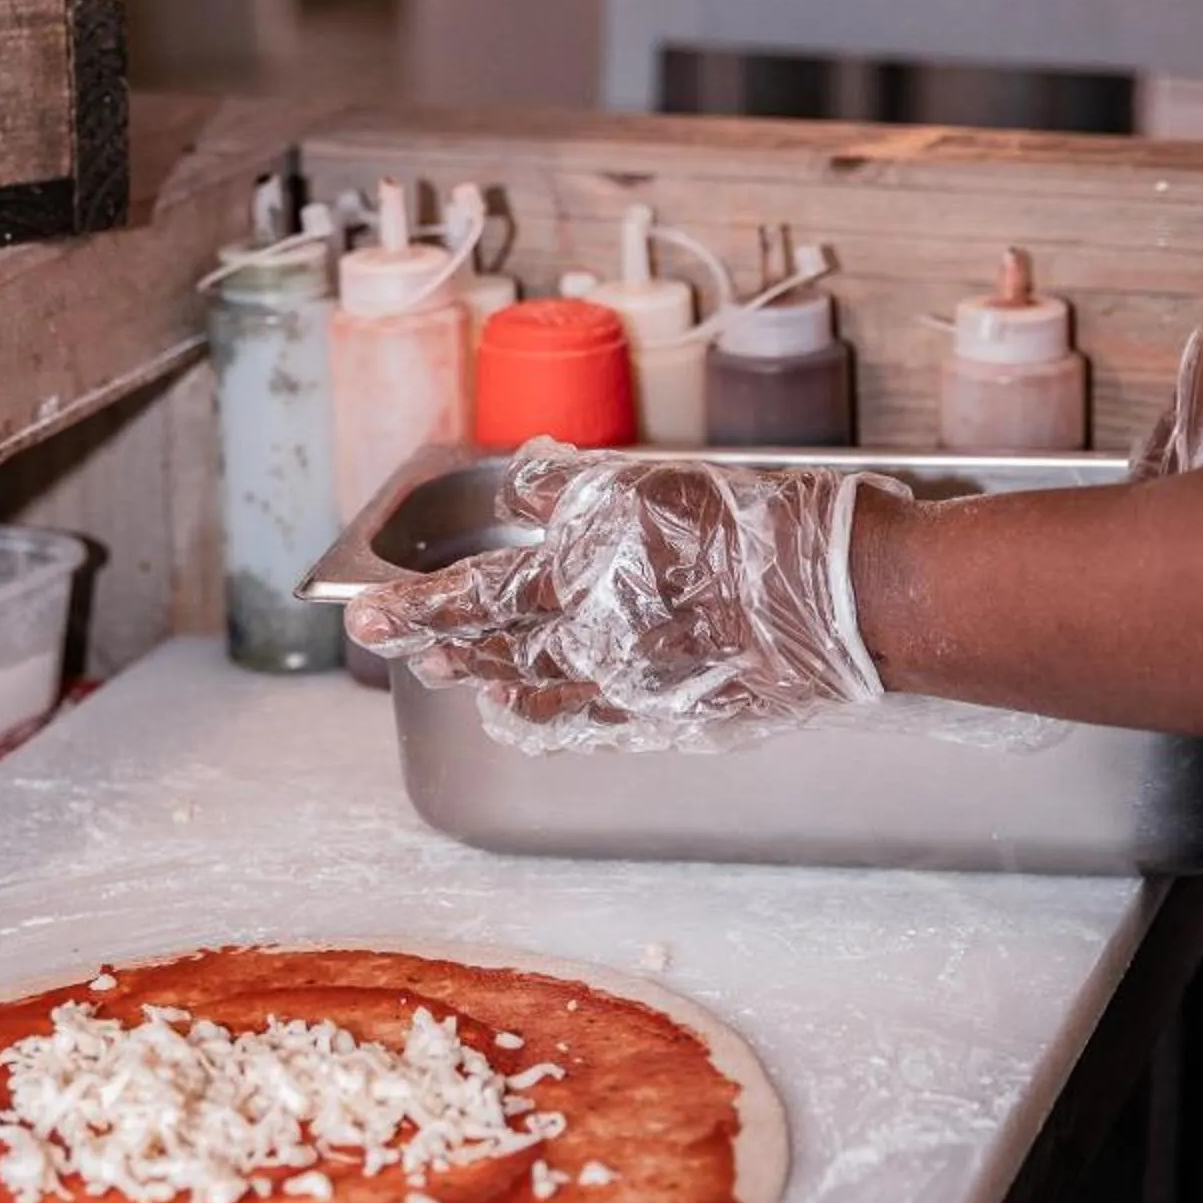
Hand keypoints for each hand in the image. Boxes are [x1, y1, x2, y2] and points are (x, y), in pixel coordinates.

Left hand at [346, 441, 888, 750]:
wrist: (835, 596)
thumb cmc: (750, 526)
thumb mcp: (648, 482)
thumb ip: (569, 490)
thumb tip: (522, 487)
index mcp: (578, 579)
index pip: (473, 598)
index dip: (415, 608)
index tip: (367, 614)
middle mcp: (591, 644)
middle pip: (492, 650)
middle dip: (436, 645)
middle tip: (391, 645)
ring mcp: (629, 686)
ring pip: (535, 689)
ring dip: (484, 679)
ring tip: (449, 673)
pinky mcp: (671, 710)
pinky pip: (591, 721)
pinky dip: (550, 716)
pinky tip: (529, 713)